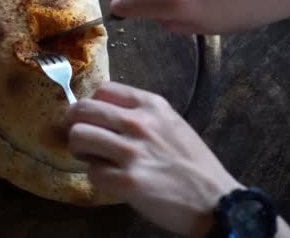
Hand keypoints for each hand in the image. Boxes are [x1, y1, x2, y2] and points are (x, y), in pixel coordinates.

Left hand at [65, 82, 242, 235]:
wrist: (214, 200)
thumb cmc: (193, 163)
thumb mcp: (171, 123)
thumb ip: (141, 114)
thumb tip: (104, 113)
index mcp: (151, 105)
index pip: (101, 89)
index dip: (91, 105)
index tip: (93, 119)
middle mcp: (139, 123)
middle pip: (82, 110)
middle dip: (75, 125)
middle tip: (83, 139)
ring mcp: (132, 152)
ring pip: (78, 137)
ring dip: (80, 150)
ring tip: (93, 158)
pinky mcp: (127, 181)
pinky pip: (92, 172)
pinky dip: (98, 177)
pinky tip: (113, 180)